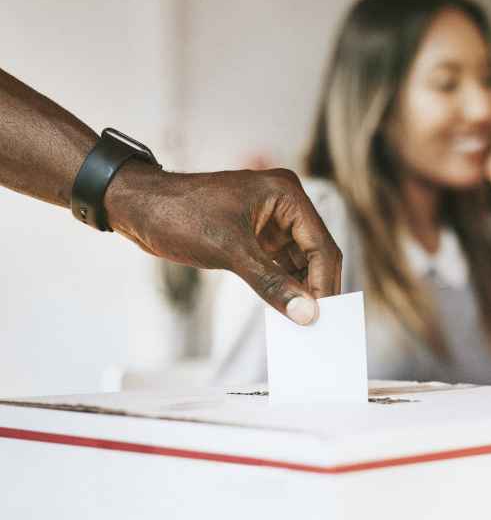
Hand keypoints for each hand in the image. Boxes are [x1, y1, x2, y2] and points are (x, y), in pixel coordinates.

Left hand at [106, 164, 341, 324]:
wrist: (137, 207)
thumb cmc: (179, 214)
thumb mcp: (230, 252)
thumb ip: (272, 284)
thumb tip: (307, 314)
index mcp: (286, 195)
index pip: (321, 245)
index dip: (324, 283)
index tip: (323, 317)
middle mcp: (284, 205)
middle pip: (316, 253)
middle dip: (316, 288)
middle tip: (317, 324)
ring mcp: (271, 221)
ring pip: (300, 262)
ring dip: (301, 290)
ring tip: (302, 322)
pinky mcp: (257, 236)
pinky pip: (280, 265)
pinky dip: (283, 286)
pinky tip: (285, 309)